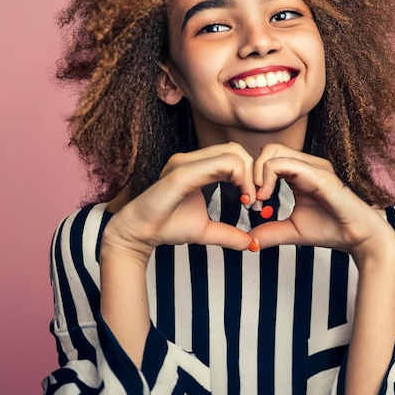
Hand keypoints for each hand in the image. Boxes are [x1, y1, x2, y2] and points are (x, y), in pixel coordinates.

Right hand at [102, 142, 256, 262]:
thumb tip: (250, 244)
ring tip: (249, 200)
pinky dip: (238, 178)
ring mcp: (185, 162)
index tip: (254, 202)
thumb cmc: (167, 227)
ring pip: (232, 153)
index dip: (250, 175)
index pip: (233, 156)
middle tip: (255, 200)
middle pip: (236, 150)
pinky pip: (219, 164)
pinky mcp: (182, 172)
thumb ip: (228, 234)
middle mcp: (191, 159)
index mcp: (197, 166)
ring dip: (248, 176)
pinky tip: (242, 198)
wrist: (139, 233)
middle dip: (253, 173)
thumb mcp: (206, 230)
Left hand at [248, 144, 394, 265]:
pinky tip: (266, 197)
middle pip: (268, 150)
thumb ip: (271, 232)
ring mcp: (313, 166)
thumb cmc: (331, 230)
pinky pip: (285, 164)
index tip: (253, 204)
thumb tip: (249, 241)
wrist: (359, 238)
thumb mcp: (292, 231)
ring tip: (259, 197)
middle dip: (252, 171)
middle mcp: (306, 165)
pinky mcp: (318, 174)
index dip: (253, 178)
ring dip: (258, 173)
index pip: (268, 159)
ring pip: (272, 151)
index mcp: (299, 173)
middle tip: (252, 198)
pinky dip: (268, 177)